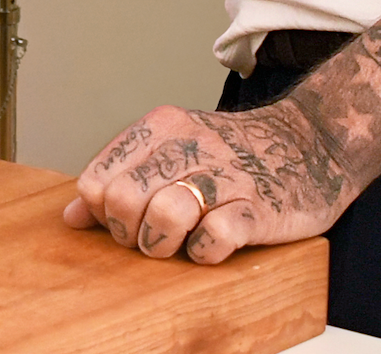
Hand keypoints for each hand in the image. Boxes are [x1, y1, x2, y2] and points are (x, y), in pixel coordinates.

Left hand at [61, 100, 354, 263]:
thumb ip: (120, 176)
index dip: (101, 212)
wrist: (309, 144)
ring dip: (162, 245)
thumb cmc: (231, 155)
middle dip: (126, 232)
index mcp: (161, 126)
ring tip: (176, 244)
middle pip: (123, 199)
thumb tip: (71, 217)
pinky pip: (214, 239)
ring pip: (164, 216)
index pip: (97, 180)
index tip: (122, 220)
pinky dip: (204, 253)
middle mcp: (189, 145)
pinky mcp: (258, 208)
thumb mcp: (171, 150)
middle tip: (147, 237)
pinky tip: (210, 246)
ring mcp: (225, 176)